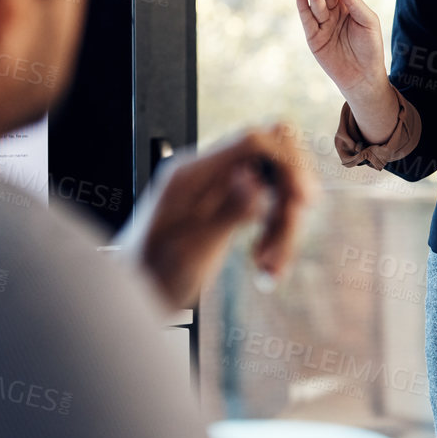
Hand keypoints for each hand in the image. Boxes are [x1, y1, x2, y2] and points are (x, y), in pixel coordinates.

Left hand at [123, 122, 318, 310]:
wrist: (132, 297)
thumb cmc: (153, 277)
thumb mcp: (192, 251)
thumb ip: (226, 212)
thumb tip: (254, 177)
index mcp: (192, 173)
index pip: (254, 140)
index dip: (288, 162)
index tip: (304, 201)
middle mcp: (208, 171)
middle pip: (273, 156)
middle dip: (290, 196)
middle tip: (286, 237)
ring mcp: (219, 186)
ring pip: (276, 184)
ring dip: (284, 224)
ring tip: (270, 267)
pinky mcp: (228, 204)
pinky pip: (267, 205)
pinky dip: (275, 234)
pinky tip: (265, 266)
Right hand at [297, 0, 387, 96]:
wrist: (363, 76)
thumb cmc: (370, 48)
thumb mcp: (368, 21)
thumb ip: (355, 2)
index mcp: (348, 6)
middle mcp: (334, 12)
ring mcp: (322, 24)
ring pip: (316, 4)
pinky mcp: (313, 37)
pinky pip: (306, 19)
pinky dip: (302, 6)